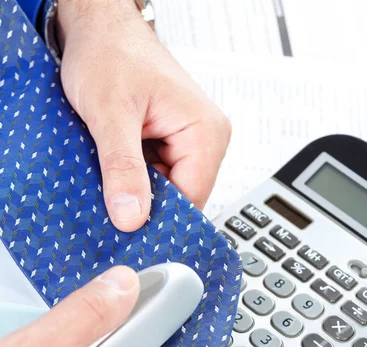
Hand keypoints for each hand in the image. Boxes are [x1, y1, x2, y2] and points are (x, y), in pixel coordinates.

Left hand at [56, 0, 230, 231]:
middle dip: (145, 208)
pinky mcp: (169, 144)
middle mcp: (204, 140)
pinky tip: (112, 175)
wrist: (98, 26)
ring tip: (107, 183)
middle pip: (180, 200)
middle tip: (110, 213)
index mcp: (206, 132)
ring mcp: (188, 143)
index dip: (160, 222)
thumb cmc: (109, 52)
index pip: (193, 199)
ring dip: (136, 194)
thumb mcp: (110, 113)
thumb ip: (122, 166)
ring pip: (165, 192)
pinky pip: (154, 179)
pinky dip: (132, 182)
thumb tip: (131, 217)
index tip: (128, 238)